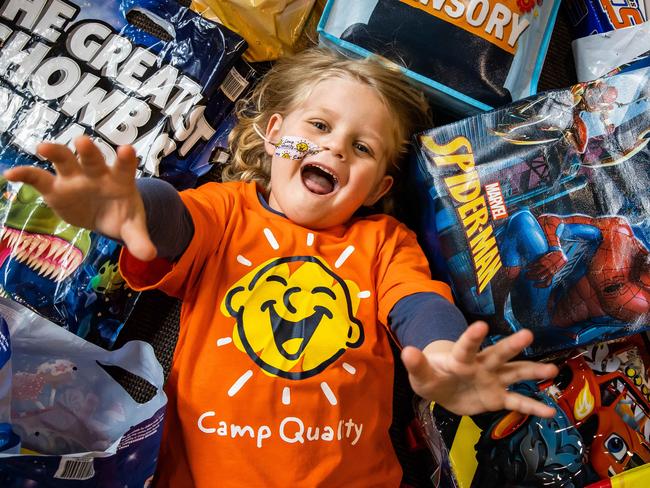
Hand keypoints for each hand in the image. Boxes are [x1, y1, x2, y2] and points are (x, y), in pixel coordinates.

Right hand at [3, 137, 155, 260]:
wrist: (107, 215)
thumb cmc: (122, 214)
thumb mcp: (132, 228)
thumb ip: (140, 239)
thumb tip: (150, 256)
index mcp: (120, 180)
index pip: (125, 167)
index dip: (126, 159)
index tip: (127, 150)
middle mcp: (96, 173)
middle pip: (92, 158)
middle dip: (88, 151)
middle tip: (82, 142)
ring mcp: (74, 178)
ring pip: (64, 161)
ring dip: (56, 152)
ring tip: (43, 148)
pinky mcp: (55, 187)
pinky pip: (38, 178)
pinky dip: (25, 174)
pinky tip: (11, 174)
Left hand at [401, 322, 557, 417]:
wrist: (443, 388)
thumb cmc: (432, 375)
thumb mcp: (421, 373)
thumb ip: (417, 364)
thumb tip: (407, 350)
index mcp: (461, 358)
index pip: (466, 346)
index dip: (472, 336)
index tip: (481, 325)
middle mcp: (482, 364)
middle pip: (497, 354)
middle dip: (511, 345)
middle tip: (528, 334)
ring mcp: (493, 379)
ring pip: (514, 373)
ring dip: (532, 372)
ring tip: (552, 369)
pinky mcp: (498, 397)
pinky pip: (517, 402)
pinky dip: (532, 407)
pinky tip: (551, 412)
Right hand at [524, 249, 566, 286]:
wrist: (560, 255)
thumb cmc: (558, 264)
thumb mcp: (556, 272)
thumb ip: (551, 277)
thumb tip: (545, 280)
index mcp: (553, 276)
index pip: (546, 284)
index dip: (539, 285)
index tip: (534, 285)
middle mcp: (549, 272)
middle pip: (538, 277)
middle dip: (531, 278)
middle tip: (526, 278)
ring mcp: (546, 266)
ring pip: (536, 272)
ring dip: (530, 273)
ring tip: (526, 273)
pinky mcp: (543, 261)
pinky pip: (535, 265)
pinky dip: (530, 266)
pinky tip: (527, 267)